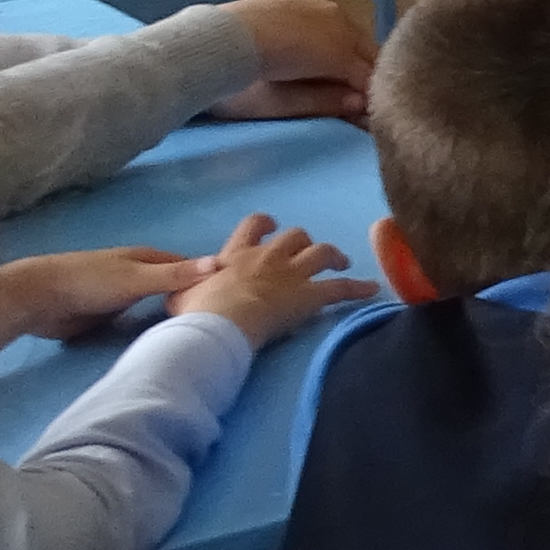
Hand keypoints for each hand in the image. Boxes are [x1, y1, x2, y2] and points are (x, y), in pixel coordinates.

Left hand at [0, 244, 204, 344]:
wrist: (42, 298)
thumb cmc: (90, 282)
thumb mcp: (137, 278)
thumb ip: (175, 275)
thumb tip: (220, 263)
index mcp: (147, 258)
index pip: (189, 267)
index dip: (210, 279)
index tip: (236, 295)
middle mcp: (139, 273)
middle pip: (174, 286)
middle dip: (195, 298)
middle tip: (222, 320)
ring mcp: (124, 294)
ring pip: (157, 305)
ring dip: (174, 314)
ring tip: (200, 333)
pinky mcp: (110, 314)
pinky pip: (141, 321)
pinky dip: (154, 327)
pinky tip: (166, 339)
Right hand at [172, 213, 377, 346]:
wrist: (220, 323)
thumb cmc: (197, 312)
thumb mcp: (179, 295)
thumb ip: (184, 287)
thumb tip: (177, 289)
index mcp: (236, 254)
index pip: (254, 226)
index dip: (266, 225)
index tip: (272, 228)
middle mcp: (268, 256)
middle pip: (295, 235)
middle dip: (303, 242)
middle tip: (308, 253)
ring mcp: (291, 273)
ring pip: (321, 251)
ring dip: (333, 255)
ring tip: (340, 263)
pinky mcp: (310, 295)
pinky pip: (341, 288)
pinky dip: (358, 288)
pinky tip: (372, 290)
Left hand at [214, 0, 377, 121]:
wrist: (211, 43)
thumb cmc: (246, 83)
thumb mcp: (283, 103)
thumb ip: (326, 102)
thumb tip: (361, 104)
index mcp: (338, 50)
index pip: (368, 77)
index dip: (369, 100)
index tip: (365, 119)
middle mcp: (338, 21)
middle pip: (366, 51)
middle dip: (365, 76)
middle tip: (354, 102)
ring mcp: (321, 5)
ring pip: (352, 33)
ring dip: (351, 56)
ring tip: (336, 79)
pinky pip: (333, 20)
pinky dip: (334, 38)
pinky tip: (318, 53)